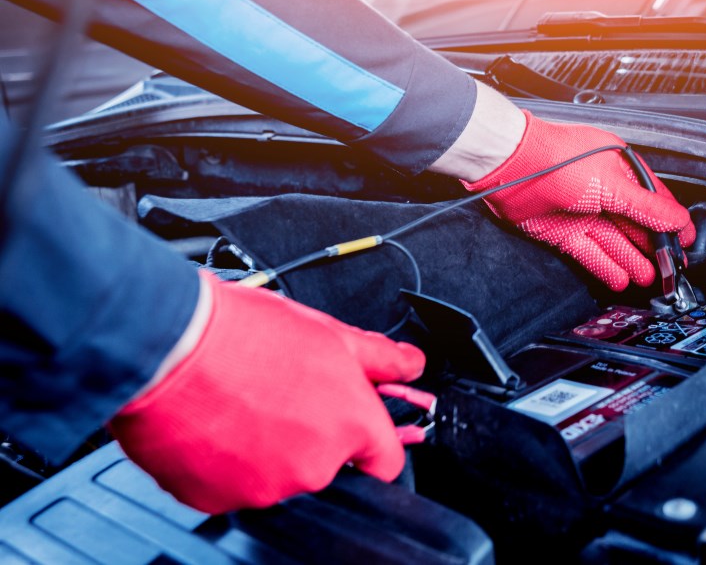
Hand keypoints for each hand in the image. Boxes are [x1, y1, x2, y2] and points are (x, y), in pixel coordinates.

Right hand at [109, 272, 424, 513]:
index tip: (361, 431)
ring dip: (267, 448)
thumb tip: (411, 364)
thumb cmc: (242, 334)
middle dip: (311, 434)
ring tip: (243, 401)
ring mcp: (264, 488)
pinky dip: (227, 462)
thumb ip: (380, 358)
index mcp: (349, 425)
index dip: (374, 442)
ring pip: (278, 475)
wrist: (166, 346)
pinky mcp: (217, 500)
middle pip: (327, 464)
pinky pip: (232, 486)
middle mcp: (313, 467)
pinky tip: (217, 422)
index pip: (386, 460)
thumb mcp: (328, 332)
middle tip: (282, 394)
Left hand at [462, 111, 693, 290]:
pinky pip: (591, 252)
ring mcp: (584, 213)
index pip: (654, 200)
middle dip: (654, 247)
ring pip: (615, 241)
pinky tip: (621, 278)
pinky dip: (606, 266)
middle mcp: (603, 191)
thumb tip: (679, 220)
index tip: (686, 241)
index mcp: (620, 170)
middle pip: (636, 224)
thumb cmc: (558, 159)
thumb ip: (647, 207)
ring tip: (652, 278)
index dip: (672, 222)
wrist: (511, 167)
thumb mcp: (613, 183)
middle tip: (672, 267)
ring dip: (633, 260)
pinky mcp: (564, 232)